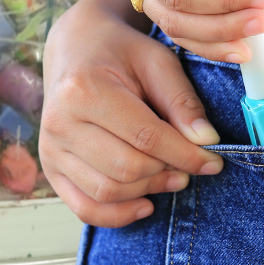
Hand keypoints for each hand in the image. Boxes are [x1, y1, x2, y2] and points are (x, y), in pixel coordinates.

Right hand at [41, 0, 223, 227]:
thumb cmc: (119, 53)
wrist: (75, 49)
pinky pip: (85, 208)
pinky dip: (118, 215)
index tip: (213, 161)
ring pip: (108, 191)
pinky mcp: (50, 168)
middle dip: (166, 172)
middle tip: (190, 167)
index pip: (146, 137)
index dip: (186, 155)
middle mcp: (59, 122)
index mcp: (84, 90)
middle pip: (127, 168)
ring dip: (148, 191)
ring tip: (170, 177)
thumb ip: (182, 101)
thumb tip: (207, 142)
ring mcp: (50, 148)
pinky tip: (145, 203)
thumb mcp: (157, 62)